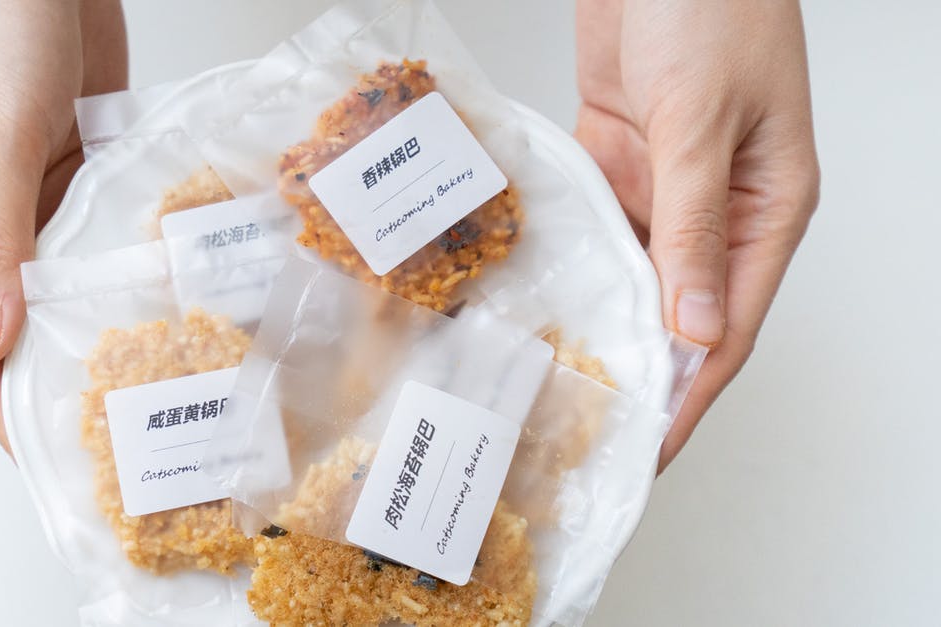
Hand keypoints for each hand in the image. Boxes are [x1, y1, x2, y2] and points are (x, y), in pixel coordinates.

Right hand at [0, 0, 126, 452]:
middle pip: (19, 329)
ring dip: (106, 330)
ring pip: (66, 290)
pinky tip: (173, 300)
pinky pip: (101, 240)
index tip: (60, 462)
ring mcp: (33, 200)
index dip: (8, 411)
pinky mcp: (78, 175)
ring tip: (163, 382)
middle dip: (66, 383)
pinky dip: (130, 269)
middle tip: (127, 434)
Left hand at [573, 0, 819, 471]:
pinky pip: (596, 228)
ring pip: (632, 276)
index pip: (727, 325)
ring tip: (556, 378)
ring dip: (600, 321)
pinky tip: (543, 298)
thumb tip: (693, 325)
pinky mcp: (617, 160)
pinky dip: (575, 262)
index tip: (652, 446)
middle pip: (677, 313)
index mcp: (767, 208)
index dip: (689, 393)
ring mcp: (663, 187)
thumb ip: (691, 225)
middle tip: (590, 426)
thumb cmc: (714, 5)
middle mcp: (715, 209)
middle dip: (639, 370)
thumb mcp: (703, 121)